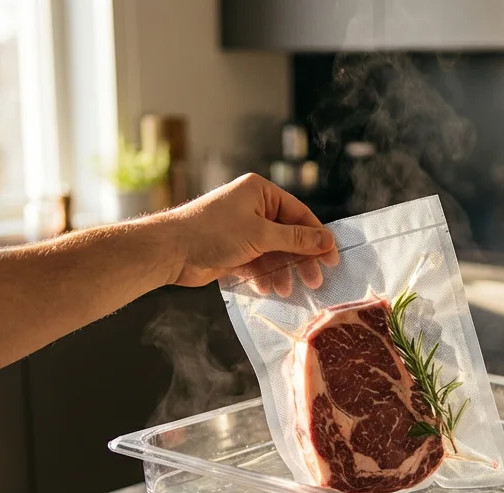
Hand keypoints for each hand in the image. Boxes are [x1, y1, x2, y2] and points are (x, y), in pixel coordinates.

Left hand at [154, 173, 339, 296]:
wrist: (171, 251)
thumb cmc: (213, 232)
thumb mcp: (261, 234)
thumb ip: (296, 239)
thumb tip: (326, 240)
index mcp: (260, 192)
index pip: (299, 214)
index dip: (317, 237)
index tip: (331, 259)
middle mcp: (252, 208)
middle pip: (288, 235)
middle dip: (300, 259)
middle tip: (314, 281)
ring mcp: (242, 230)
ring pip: (273, 252)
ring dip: (282, 271)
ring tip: (286, 289)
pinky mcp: (233, 250)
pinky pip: (258, 263)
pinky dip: (264, 276)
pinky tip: (268, 288)